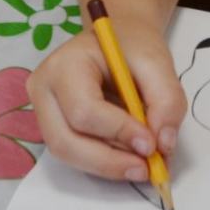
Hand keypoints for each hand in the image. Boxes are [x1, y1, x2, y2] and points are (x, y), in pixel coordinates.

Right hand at [26, 20, 185, 180]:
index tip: (151, 145)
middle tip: (147, 169)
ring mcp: (42, 111)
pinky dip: (104, 161)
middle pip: (65, 141)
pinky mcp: (52, 126)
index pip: (84, 110)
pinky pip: (74, 153)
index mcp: (65, 64)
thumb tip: (163, 144)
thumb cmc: (132, 46)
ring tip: (143, 165)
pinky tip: (128, 157)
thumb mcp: (158, 62)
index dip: (118, 132)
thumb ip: (167, 100)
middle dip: (109, 162)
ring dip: (107, 166)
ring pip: (67, 153)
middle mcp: (43, 90)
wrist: (117, 40)